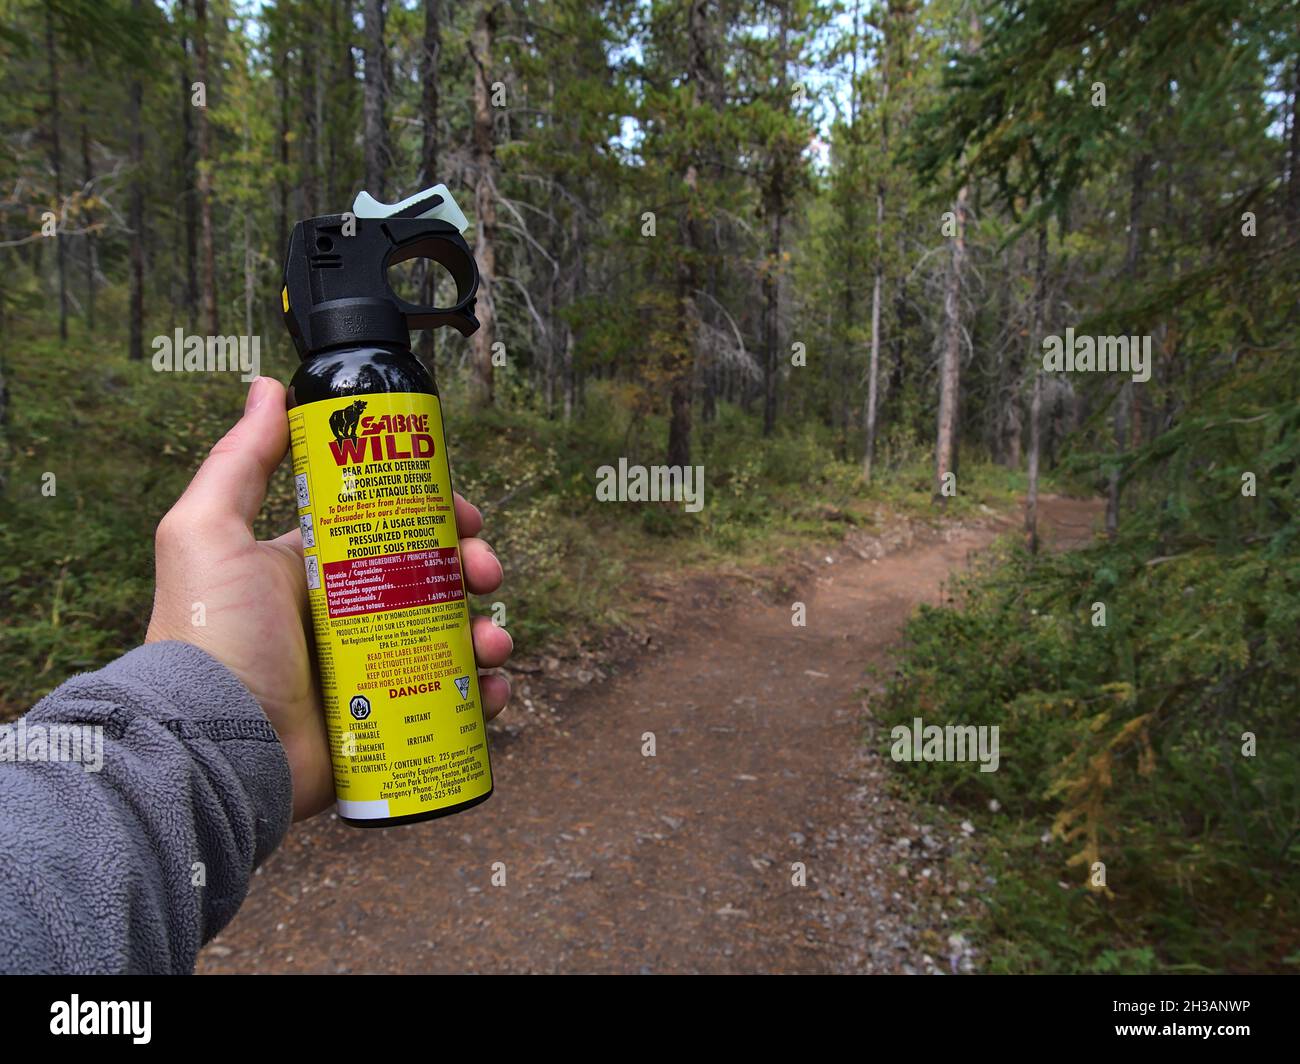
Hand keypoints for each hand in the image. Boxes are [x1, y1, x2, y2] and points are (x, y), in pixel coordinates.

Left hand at [145, 376, 511, 820]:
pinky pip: (454, 706)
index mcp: (317, 572)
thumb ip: (239, 460)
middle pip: (434, 583)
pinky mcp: (386, 724)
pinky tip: (493, 690)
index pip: (393, 532)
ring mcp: (371, 673)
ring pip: (452, 642)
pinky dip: (485, 696)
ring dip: (488, 633)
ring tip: (491, 640)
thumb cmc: (211, 634)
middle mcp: (348, 619)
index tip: (467, 517)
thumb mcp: (210, 532)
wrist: (214, 742)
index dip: (438, 519)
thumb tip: (268, 386)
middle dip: (472, 572)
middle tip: (485, 574)